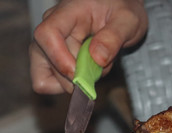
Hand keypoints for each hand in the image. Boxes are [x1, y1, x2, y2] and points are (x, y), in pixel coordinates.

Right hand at [30, 0, 147, 94]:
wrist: (120, 10)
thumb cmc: (121, 10)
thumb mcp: (127, 21)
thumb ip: (113, 38)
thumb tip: (97, 58)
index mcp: (68, 12)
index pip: (47, 34)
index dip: (59, 59)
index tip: (79, 74)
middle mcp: (52, 26)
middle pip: (46, 60)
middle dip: (73, 76)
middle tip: (100, 71)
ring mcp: (51, 43)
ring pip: (44, 75)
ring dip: (71, 81)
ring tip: (96, 68)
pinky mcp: (54, 56)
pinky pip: (50, 80)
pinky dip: (68, 84)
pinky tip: (88, 72)